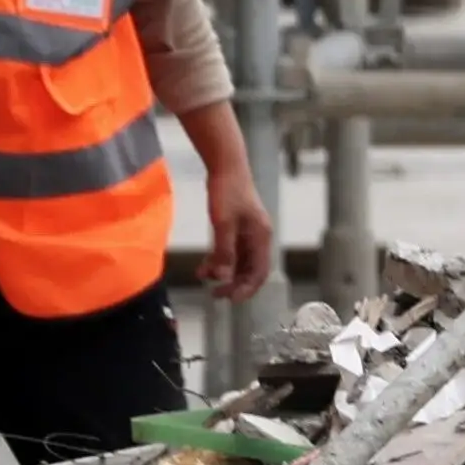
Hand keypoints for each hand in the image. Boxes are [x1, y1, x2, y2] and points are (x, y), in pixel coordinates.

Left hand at [197, 159, 280, 303]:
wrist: (226, 165)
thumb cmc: (227, 191)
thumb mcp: (223, 223)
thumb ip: (224, 252)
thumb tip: (223, 278)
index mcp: (261, 237)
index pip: (260, 272)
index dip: (247, 288)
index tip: (231, 299)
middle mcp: (257, 238)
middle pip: (249, 270)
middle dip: (233, 283)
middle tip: (215, 294)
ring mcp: (247, 233)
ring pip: (238, 262)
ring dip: (223, 272)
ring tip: (203, 277)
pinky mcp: (237, 228)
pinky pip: (230, 251)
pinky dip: (218, 260)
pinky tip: (203, 266)